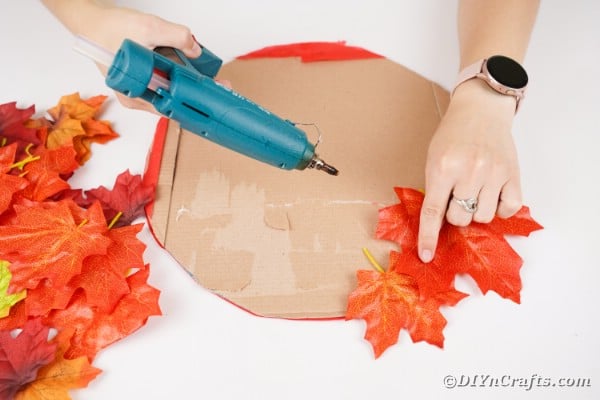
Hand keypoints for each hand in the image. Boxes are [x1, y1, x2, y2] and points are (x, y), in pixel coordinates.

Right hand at [72, 4, 201, 112]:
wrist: (92, 22)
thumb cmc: (110, 29)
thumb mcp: (147, 28)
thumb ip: (176, 37)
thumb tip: (196, 50)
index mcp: (136, 96)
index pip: (173, 104)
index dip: (195, 99)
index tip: (213, 95)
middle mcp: (138, 98)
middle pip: (175, 99)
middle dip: (196, 91)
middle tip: (218, 84)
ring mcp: (141, 91)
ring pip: (173, 90)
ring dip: (190, 82)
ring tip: (206, 76)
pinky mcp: (144, 82)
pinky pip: (167, 82)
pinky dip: (179, 74)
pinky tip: (188, 66)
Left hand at [417, 79, 522, 262]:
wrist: (481, 109)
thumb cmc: (452, 135)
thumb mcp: (433, 158)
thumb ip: (435, 189)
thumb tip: (436, 225)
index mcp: (443, 168)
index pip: (433, 212)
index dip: (428, 237)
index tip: (426, 256)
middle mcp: (469, 171)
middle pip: (460, 219)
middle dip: (455, 214)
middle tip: (457, 195)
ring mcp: (494, 173)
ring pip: (483, 218)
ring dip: (476, 210)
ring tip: (475, 190)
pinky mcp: (513, 173)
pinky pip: (508, 209)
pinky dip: (500, 208)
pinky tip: (493, 193)